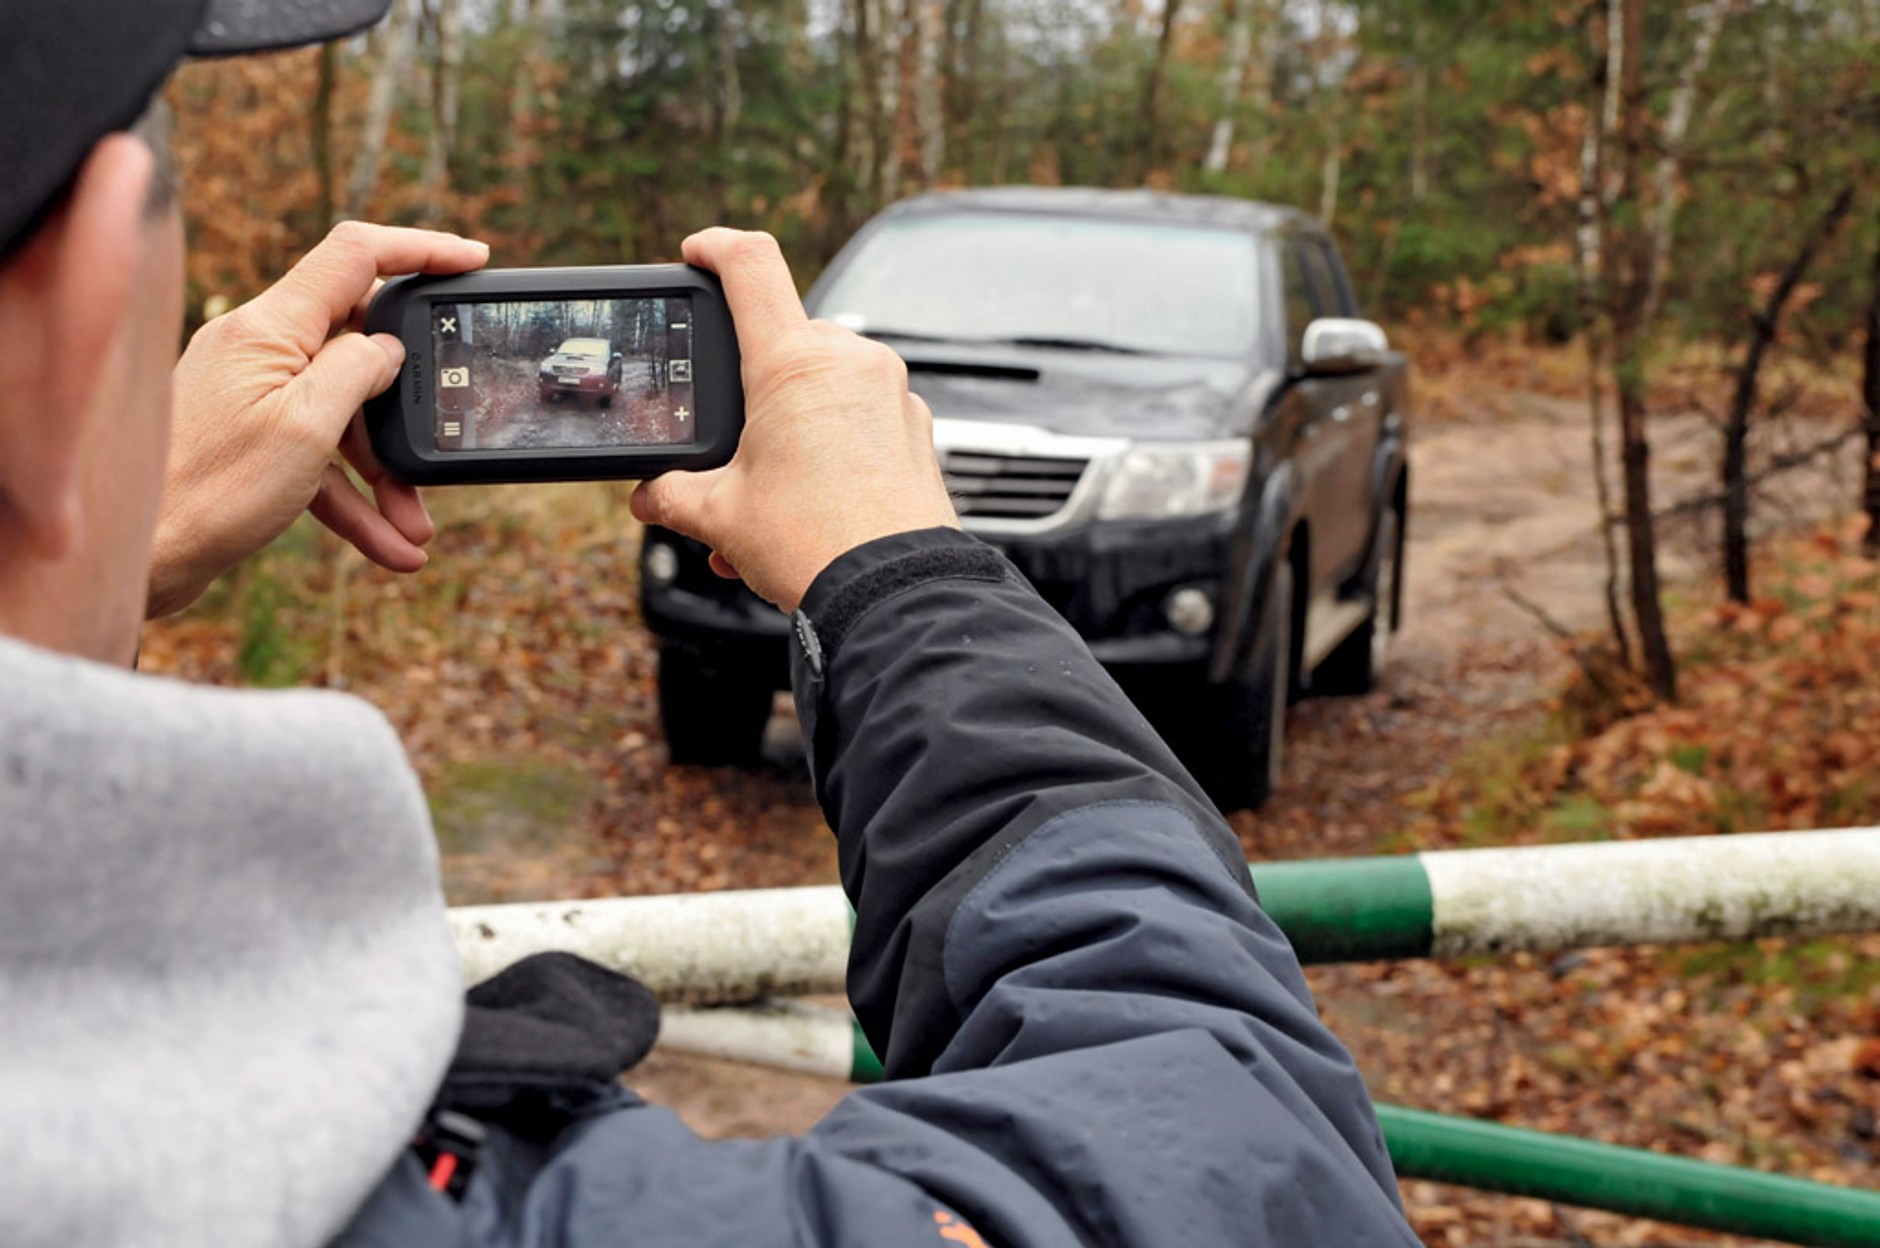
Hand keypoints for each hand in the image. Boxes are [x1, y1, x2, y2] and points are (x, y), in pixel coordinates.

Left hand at [148, 222, 489, 617]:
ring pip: (344, 416)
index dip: (419, 248)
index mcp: (268, 327)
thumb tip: (387, 350)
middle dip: (406, 406)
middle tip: (446, 438)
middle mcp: (257, 349)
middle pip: (359, 348)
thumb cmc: (209, 489)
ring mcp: (252, 394)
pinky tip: (390, 545)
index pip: (355, 256)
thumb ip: (358, 371)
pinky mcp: (248, 438)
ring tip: (415, 527)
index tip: (473, 259)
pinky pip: (318, 458)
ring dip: (385, 472)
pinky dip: (355, 499)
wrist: (137, 554)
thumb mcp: (307, 426)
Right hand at [630, 229, 958, 612]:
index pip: (750, 265)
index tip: (697, 252)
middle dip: (751, 391)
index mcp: (794, 363)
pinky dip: (827, 450)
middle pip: (785, 341)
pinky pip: (860, 420)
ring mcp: (892, 394)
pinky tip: (807, 507)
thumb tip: (650, 494)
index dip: (715, 247)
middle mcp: (851, 363)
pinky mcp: (917, 430)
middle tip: (728, 449)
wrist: (894, 595)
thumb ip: (674, 494)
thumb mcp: (721, 516)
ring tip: (761, 503)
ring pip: (823, 387)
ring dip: (786, 432)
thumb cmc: (814, 547)